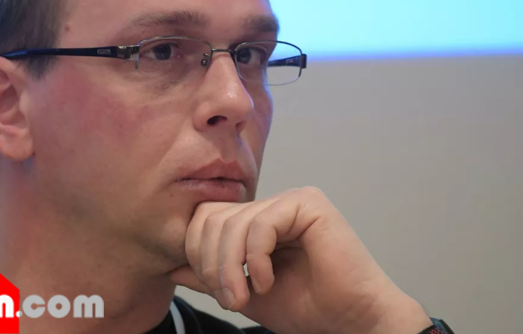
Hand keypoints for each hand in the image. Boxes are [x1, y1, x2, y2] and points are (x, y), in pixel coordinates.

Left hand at [169, 187, 432, 333]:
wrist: (351, 322)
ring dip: (230, 267)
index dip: (197, 253)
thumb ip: (210, 278)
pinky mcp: (309, 204)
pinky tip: (266, 281)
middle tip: (228, 298)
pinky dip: (255, 259)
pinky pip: (261, 224)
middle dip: (210, 262)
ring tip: (243, 296)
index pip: (206, 218)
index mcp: (257, 220)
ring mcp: (291, 201)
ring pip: (234, 222)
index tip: (213, 291)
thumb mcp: (245, 294)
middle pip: (213, 216)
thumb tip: (171, 267)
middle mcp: (272, 205)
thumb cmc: (306, 308)